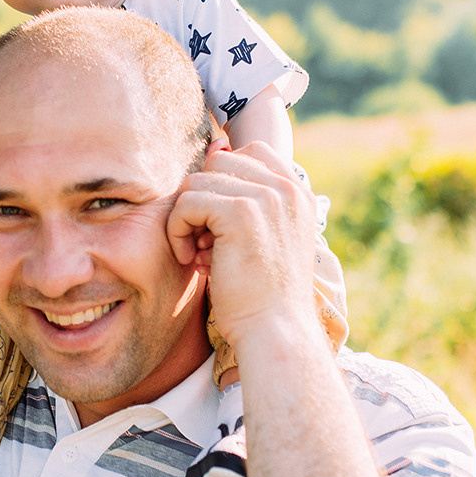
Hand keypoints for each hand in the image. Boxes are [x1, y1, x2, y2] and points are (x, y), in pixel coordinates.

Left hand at [166, 141, 320, 349]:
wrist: (274, 330)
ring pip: (197, 181)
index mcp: (297, 192)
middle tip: (206, 241)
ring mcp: (265, 196)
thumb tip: (215, 146)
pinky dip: (178, 231)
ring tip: (200, 254)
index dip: (223, 182)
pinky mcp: (240, 211)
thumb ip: (246, 196)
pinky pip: (187, 202)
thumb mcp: (263, 236)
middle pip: (218, 162)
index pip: (250, 151)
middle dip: (202, 199)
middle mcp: (286, 187)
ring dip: (187, 219)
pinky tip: (192, 259)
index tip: (218, 224)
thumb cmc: (263, 293)